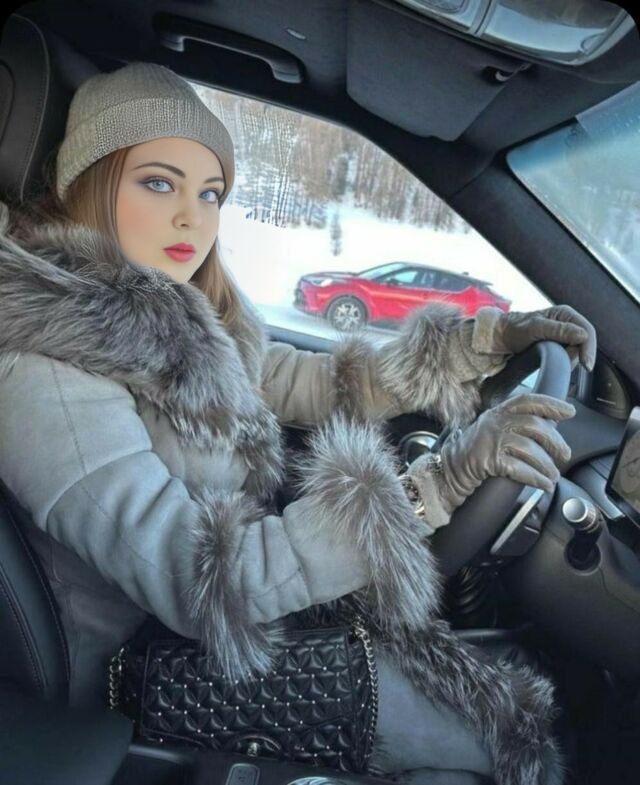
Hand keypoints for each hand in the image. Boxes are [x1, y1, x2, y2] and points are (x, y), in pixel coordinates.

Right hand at [435, 392, 575, 514]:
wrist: (449, 470)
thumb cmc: (475, 453)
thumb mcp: (493, 430)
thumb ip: (516, 425)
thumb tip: (551, 428)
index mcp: (497, 413)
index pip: (527, 401)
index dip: (550, 404)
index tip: (569, 412)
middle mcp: (494, 423)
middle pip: (533, 425)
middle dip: (555, 441)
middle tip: (564, 454)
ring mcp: (490, 441)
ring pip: (529, 449)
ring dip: (547, 465)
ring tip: (554, 475)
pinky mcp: (488, 461)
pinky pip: (520, 468)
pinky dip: (536, 478)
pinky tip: (544, 484)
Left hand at [473, 304, 596, 371]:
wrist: (500, 338)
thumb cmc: (515, 329)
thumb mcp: (536, 328)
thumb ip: (559, 330)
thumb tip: (583, 335)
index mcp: (565, 314)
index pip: (588, 331)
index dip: (588, 349)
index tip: (585, 365)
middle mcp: (567, 324)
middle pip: (585, 343)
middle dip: (578, 356)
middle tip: (564, 364)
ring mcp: (563, 336)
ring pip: (577, 352)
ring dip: (569, 360)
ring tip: (552, 359)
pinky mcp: (557, 347)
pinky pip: (568, 357)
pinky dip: (563, 362)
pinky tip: (552, 363)